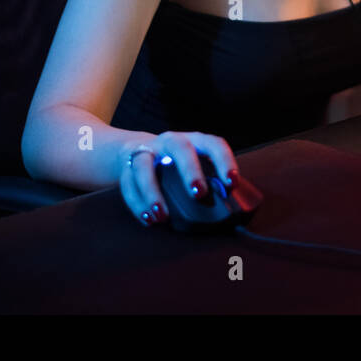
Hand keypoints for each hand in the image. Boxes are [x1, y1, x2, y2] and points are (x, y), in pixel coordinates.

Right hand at [119, 131, 240, 226]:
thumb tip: (227, 212)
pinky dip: (137, 203)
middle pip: (180, 148)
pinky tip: (148, 219)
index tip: (232, 183)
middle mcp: (171, 141)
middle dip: (190, 170)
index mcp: (195, 141)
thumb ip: (210, 182)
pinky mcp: (128, 165)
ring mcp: (148, 151)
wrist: (140, 150)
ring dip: (153, 191)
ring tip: (162, 216)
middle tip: (199, 194)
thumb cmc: (177, 165)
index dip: (225, 161)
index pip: (214, 144)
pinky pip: (128, 183)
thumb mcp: (196, 166)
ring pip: (145, 165)